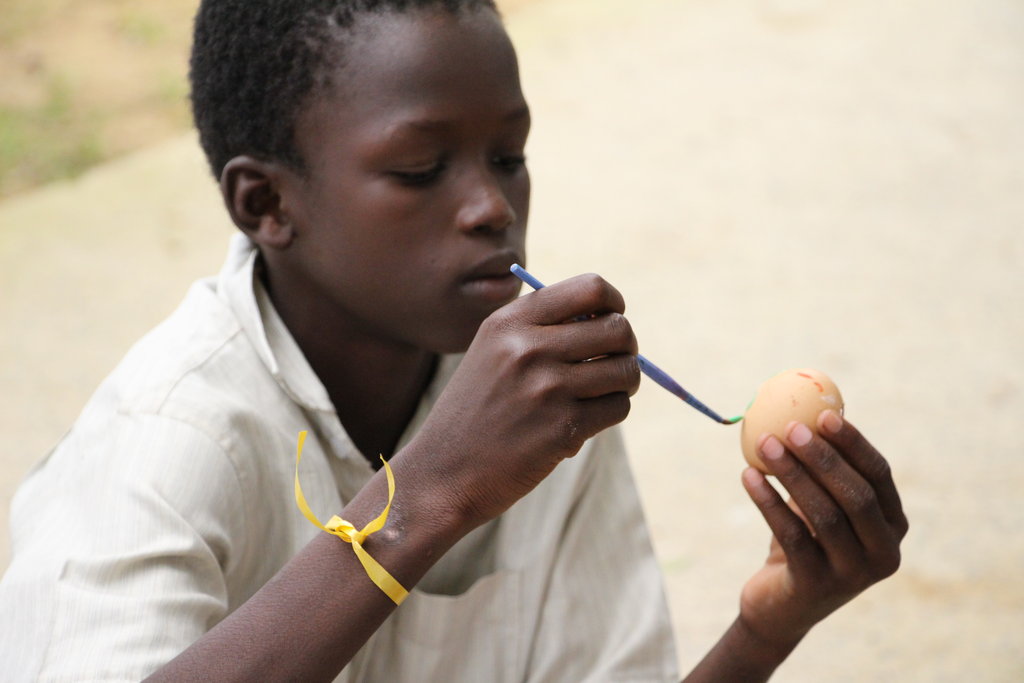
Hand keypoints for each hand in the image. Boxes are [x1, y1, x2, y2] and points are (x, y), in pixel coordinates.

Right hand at [410, 273, 639, 527]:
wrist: (443, 473)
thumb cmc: (476, 411)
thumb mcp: (493, 353)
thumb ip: (542, 330)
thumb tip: (613, 320)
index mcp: (510, 321)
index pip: (590, 288)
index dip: (614, 302)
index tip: (611, 319)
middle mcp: (527, 348)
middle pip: (617, 328)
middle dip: (626, 347)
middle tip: (613, 364)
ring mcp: (546, 388)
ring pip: (626, 370)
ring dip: (623, 383)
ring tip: (600, 394)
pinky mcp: (563, 428)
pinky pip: (618, 407)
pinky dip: (610, 413)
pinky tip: (582, 421)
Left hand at [737, 410, 908, 652]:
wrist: (780, 605)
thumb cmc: (804, 540)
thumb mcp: (820, 503)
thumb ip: (826, 465)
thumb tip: (812, 401)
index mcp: (893, 525)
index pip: (879, 475)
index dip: (853, 442)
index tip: (823, 414)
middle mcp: (884, 552)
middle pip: (857, 496)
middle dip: (823, 457)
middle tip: (790, 428)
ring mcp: (854, 574)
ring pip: (824, 516)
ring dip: (792, 475)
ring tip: (763, 445)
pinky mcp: (817, 586)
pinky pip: (791, 536)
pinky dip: (767, 502)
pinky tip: (747, 476)